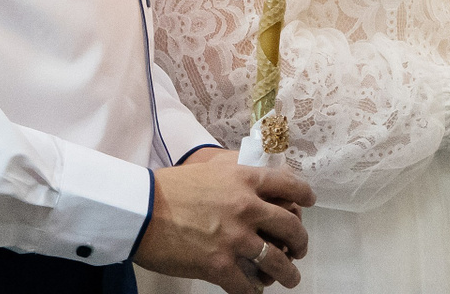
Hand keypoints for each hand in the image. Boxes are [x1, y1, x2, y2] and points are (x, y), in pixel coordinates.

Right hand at [136, 155, 315, 293]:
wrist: (141, 210)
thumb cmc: (169, 187)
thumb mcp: (209, 168)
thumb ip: (236, 170)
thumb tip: (257, 174)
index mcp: (244, 179)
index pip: (289, 185)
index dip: (304, 195)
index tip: (308, 203)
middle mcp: (246, 208)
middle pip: (291, 227)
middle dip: (300, 241)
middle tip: (299, 249)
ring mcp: (235, 238)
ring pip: (277, 262)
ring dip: (287, 273)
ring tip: (288, 278)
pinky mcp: (220, 266)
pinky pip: (249, 285)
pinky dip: (254, 290)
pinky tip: (253, 289)